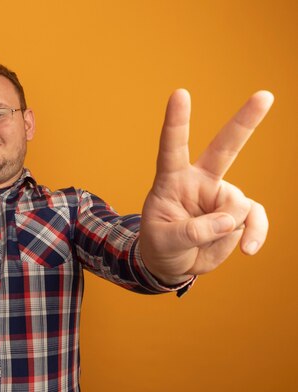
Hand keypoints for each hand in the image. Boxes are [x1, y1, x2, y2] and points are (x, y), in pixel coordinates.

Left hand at [139, 89, 273, 284]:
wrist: (171, 264)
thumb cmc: (160, 246)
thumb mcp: (163, 241)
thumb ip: (192, 231)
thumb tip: (228, 220)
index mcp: (172, 180)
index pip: (172, 147)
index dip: (176, 121)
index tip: (180, 94)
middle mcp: (199, 181)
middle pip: (225, 147)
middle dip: (246, 121)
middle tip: (265, 95)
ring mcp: (221, 196)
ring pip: (237, 206)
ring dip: (226, 229)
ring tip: (204, 243)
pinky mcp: (236, 214)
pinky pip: (254, 219)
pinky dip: (255, 234)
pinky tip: (248, 250)